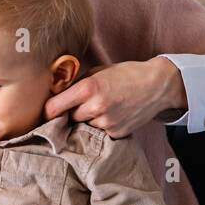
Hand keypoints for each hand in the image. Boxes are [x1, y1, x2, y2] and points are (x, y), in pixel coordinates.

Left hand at [44, 56, 185, 137]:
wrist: (157, 85)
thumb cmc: (126, 75)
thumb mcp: (98, 71)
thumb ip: (77, 84)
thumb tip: (56, 94)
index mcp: (88, 88)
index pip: (53, 108)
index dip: (48, 111)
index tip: (47, 112)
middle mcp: (96, 107)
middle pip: (69, 118)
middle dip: (73, 112)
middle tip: (85, 103)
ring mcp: (107, 123)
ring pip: (84, 126)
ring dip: (88, 120)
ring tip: (104, 107)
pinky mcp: (116, 133)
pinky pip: (99, 132)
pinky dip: (102, 126)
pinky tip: (114, 114)